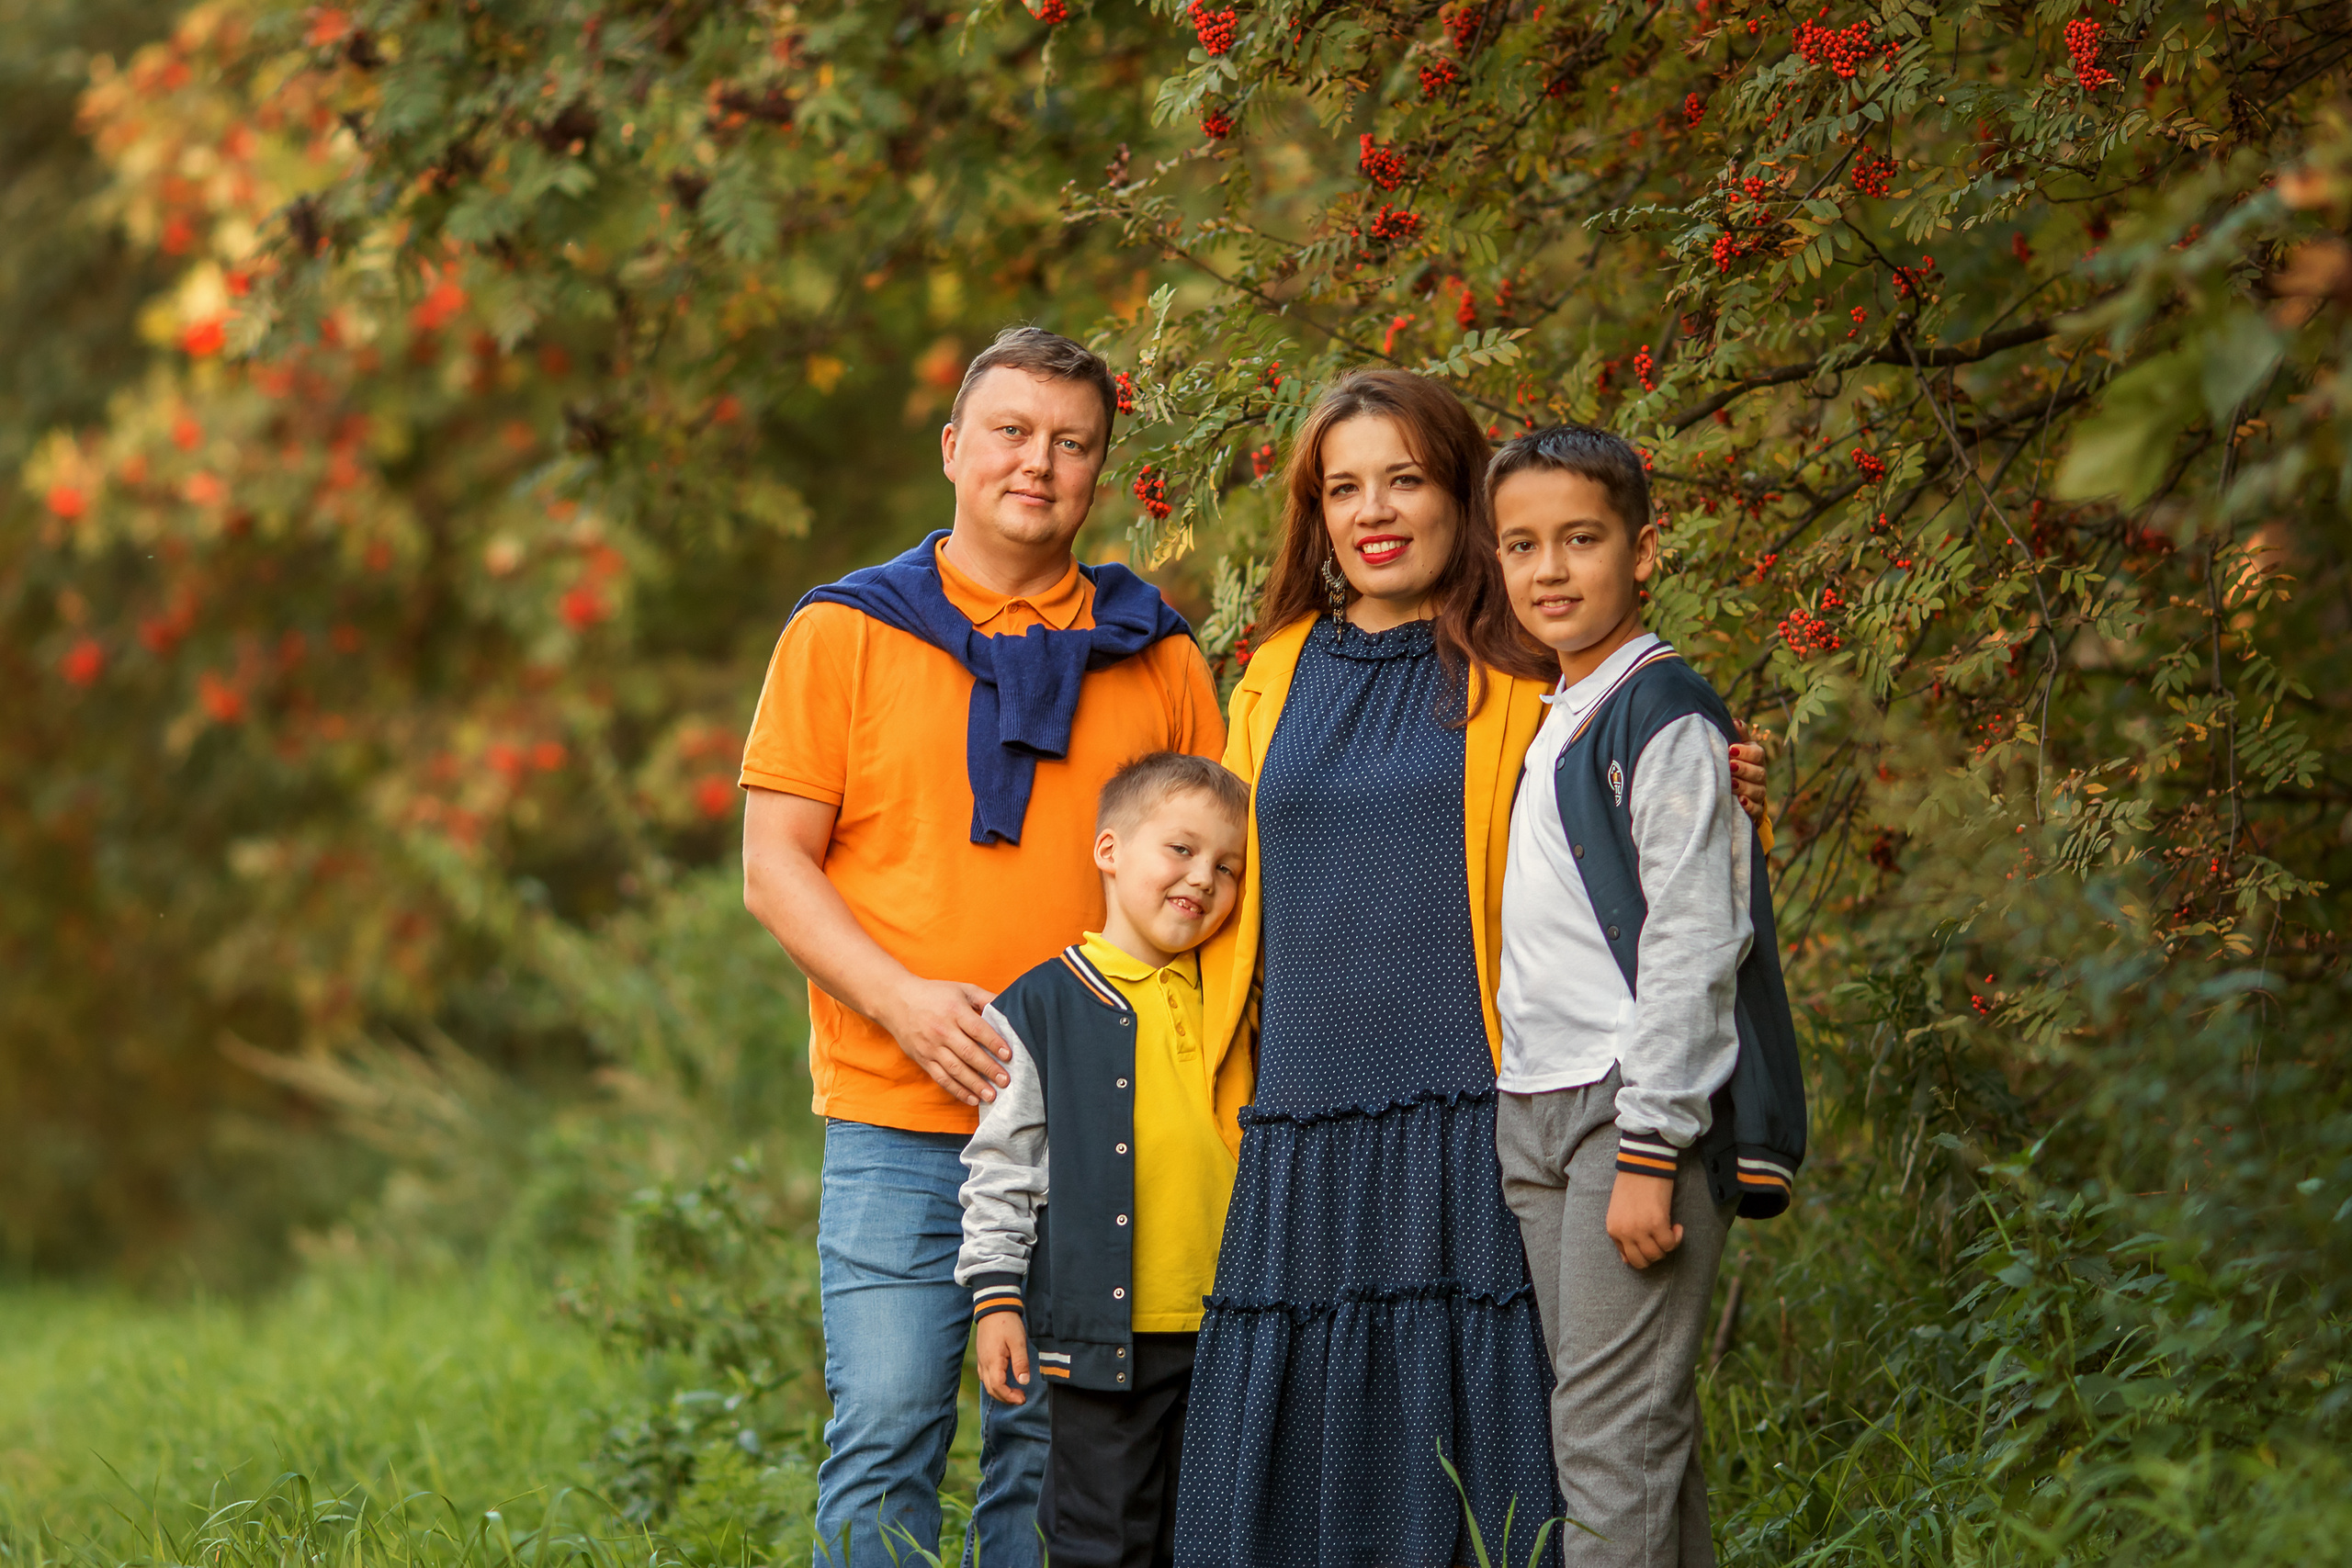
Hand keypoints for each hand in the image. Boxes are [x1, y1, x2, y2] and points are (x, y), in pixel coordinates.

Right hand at [881, 977, 1009, 1104]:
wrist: (896, 1001)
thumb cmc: (934, 994)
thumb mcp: (961, 989)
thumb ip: (985, 998)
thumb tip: (1008, 1007)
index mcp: (954, 1011)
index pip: (977, 1029)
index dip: (994, 1043)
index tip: (1008, 1055)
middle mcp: (942, 1030)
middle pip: (968, 1053)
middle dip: (989, 1068)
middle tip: (1005, 1081)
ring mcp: (931, 1047)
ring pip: (955, 1069)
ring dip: (975, 1084)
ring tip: (991, 1095)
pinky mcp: (923, 1059)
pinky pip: (941, 1078)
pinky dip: (957, 1090)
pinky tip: (972, 1099)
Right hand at [975, 1311, 1031, 1404]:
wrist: (993, 1307)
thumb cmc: (1007, 1323)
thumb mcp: (1018, 1341)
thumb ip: (1021, 1363)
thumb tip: (1024, 1382)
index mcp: (993, 1361)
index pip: (998, 1387)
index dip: (1010, 1397)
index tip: (1023, 1398)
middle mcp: (984, 1364)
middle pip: (992, 1389)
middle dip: (1006, 1398)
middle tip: (1022, 1398)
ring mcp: (981, 1360)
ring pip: (987, 1384)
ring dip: (1000, 1393)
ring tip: (1015, 1392)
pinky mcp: (982, 1356)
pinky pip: (986, 1377)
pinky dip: (995, 1384)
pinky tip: (1005, 1382)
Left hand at [1605, 1170, 1683, 1268]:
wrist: (1642, 1163)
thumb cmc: (1632, 1184)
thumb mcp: (1619, 1211)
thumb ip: (1622, 1234)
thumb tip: (1626, 1260)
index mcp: (1613, 1229)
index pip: (1628, 1257)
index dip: (1643, 1253)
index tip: (1651, 1242)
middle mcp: (1625, 1232)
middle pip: (1642, 1261)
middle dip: (1655, 1255)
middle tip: (1661, 1240)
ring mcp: (1640, 1229)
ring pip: (1657, 1255)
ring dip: (1666, 1246)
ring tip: (1669, 1231)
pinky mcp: (1657, 1222)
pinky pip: (1670, 1244)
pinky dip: (1676, 1238)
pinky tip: (1676, 1226)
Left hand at [1729, 720, 1769, 825]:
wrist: (1732, 791)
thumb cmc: (1732, 762)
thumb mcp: (1734, 749)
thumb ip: (1736, 736)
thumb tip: (1735, 721)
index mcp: (1755, 758)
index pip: (1757, 754)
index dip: (1745, 752)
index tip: (1730, 750)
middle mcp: (1760, 775)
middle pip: (1759, 772)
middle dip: (1744, 769)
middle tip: (1729, 767)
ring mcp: (1758, 792)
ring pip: (1758, 790)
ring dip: (1744, 787)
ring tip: (1730, 784)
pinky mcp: (1755, 809)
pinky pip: (1757, 809)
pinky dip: (1750, 806)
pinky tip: (1740, 802)